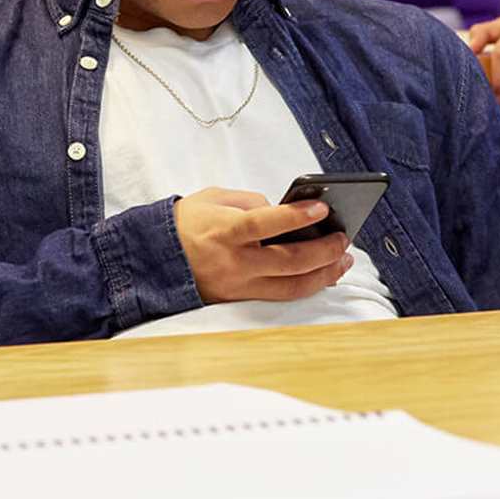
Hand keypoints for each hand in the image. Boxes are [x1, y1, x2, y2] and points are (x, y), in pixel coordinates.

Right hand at [173, 187, 352, 303]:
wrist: (155, 257)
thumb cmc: (186, 223)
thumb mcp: (214, 197)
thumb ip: (251, 202)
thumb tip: (284, 212)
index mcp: (224, 230)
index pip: (265, 223)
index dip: (297, 216)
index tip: (323, 207)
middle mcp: (233, 262)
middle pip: (289, 262)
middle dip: (324, 250)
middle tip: (344, 238)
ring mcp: (238, 286)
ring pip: (292, 287)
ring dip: (324, 274)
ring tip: (343, 260)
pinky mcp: (240, 300)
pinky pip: (281, 297)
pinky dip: (307, 286)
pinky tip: (323, 275)